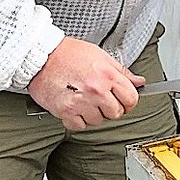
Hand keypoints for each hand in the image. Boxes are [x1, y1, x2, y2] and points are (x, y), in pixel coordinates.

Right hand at [28, 37, 143, 130]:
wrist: (41, 56)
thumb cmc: (68, 53)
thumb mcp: (100, 56)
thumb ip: (121, 71)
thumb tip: (139, 81)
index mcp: (108, 76)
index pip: (131, 99)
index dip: (129, 101)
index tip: (123, 100)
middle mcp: (96, 90)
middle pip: (116, 113)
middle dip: (111, 107)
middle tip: (101, 99)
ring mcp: (81, 102)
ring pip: (98, 121)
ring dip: (93, 114)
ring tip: (85, 99)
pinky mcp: (65, 111)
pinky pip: (80, 126)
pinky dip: (78, 120)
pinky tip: (75, 107)